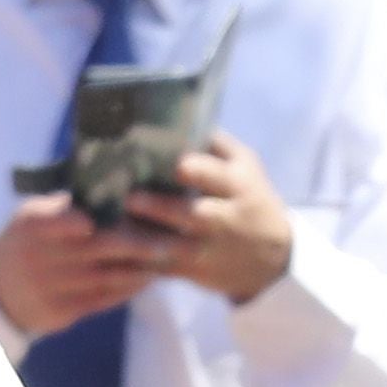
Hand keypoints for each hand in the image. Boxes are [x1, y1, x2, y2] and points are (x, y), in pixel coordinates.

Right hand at [0, 195, 163, 333]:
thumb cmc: (26, 242)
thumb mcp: (32, 216)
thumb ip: (68, 205)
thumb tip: (120, 185)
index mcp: (33, 224)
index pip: (62, 218)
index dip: (89, 218)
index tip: (126, 212)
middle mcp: (39, 256)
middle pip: (99, 247)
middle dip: (141, 243)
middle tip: (174, 238)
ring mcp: (50, 287)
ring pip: (108, 276)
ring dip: (143, 267)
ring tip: (169, 257)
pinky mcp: (60, 312)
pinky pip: (104, 300)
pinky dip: (129, 289)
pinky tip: (146, 278)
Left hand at [119, 136, 295, 306]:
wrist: (275, 259)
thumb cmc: (250, 200)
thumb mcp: (246, 168)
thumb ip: (217, 144)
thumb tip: (182, 115)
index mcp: (239, 185)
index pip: (218, 176)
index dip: (195, 170)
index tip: (172, 164)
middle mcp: (226, 218)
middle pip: (193, 214)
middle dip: (161, 207)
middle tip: (130, 197)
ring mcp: (208, 248)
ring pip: (173, 245)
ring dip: (141, 239)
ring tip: (110, 229)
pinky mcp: (193, 271)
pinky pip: (161, 269)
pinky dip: (136, 265)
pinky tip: (111, 257)